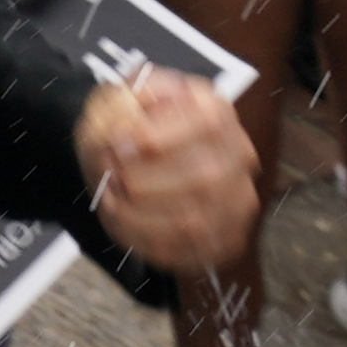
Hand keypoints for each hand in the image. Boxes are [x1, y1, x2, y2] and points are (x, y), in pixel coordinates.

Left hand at [75, 69, 259, 275]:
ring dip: (139, 212)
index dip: (157, 136)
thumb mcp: (120, 96)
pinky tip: (120, 217)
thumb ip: (126, 98)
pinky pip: (184, 250)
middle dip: (144, 180)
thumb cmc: (129, 129)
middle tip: (109, 170)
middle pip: (204, 178)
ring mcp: (236, 200)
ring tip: (110, 194)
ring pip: (194, 221)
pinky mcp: (223, 238)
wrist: (133, 164)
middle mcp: (238, 156)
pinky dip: (142, 237)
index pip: (207, 123)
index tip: (117, 141)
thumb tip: (133, 114)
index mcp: (217, 111)